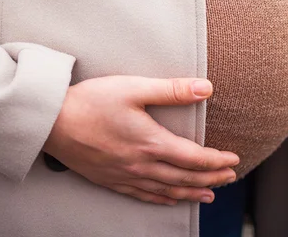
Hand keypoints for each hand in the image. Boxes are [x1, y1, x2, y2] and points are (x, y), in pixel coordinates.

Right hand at [43, 75, 238, 205]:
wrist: (53, 122)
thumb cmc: (93, 101)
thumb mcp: (134, 88)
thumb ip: (171, 90)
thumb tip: (205, 88)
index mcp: (151, 143)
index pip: (194, 158)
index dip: (217, 161)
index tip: (234, 159)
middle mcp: (142, 165)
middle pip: (185, 178)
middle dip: (211, 178)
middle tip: (230, 177)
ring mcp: (126, 176)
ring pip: (167, 191)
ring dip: (192, 192)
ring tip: (209, 194)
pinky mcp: (111, 180)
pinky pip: (144, 196)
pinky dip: (164, 199)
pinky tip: (170, 198)